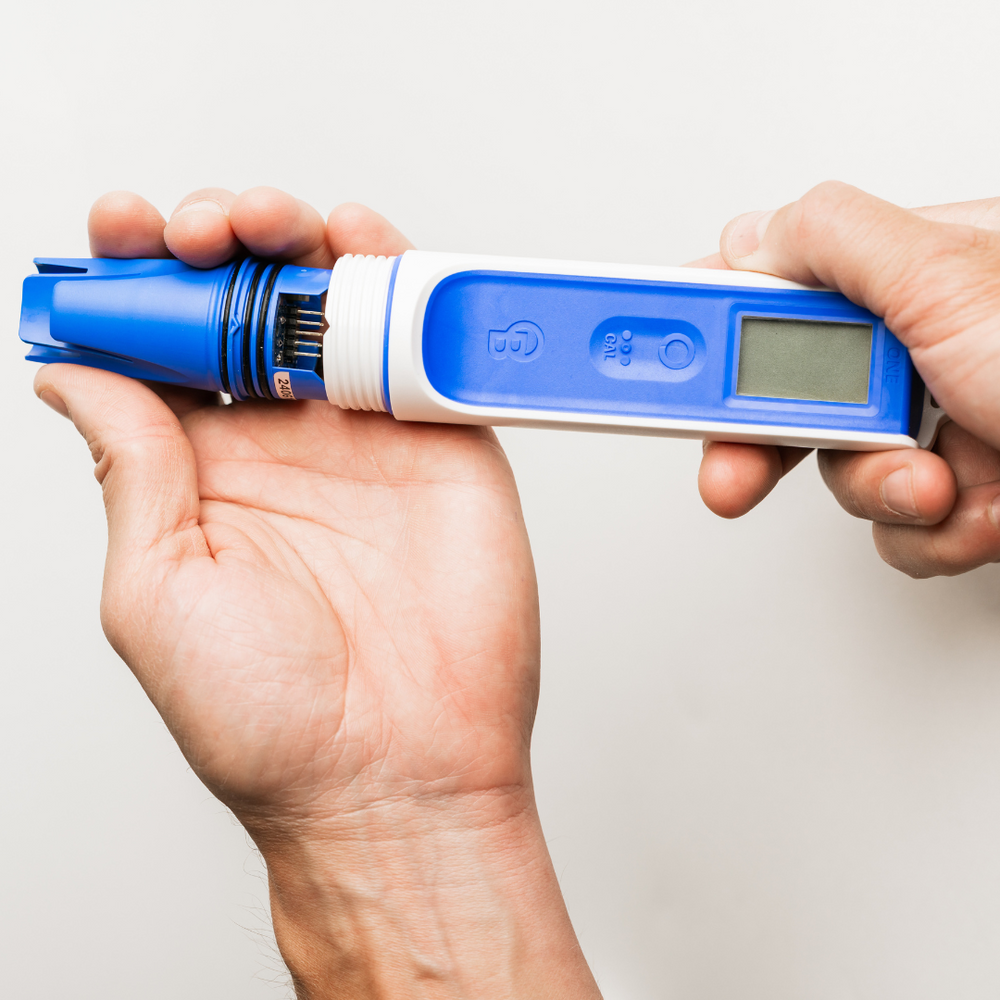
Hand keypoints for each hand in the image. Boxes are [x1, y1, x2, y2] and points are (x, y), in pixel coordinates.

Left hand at [37, 187, 598, 997]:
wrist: (396, 773)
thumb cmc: (270, 715)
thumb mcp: (155, 587)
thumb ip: (129, 467)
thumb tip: (70, 374)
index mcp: (204, 475)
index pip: (163, 349)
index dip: (134, 284)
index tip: (112, 243)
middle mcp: (284, 445)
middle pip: (246, 305)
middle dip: (212, 243)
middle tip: (191, 235)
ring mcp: (367, 436)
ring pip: (332, 299)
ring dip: (291, 237)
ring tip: (256, 226)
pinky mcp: (444, 438)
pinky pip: (420, 335)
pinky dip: (391, 274)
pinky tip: (351, 243)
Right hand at [695, 183, 999, 577]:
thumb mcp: (956, 277)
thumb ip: (833, 240)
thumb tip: (748, 236)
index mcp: (914, 266)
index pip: (770, 283)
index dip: (699, 323)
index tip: (629, 353)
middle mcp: (922, 342)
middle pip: (786, 391)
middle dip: (770, 445)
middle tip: (735, 471)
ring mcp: (942, 420)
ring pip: (841, 475)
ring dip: (882, 495)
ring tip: (940, 482)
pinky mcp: (963, 491)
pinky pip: (895, 529)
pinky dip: (933, 534)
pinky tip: (982, 509)